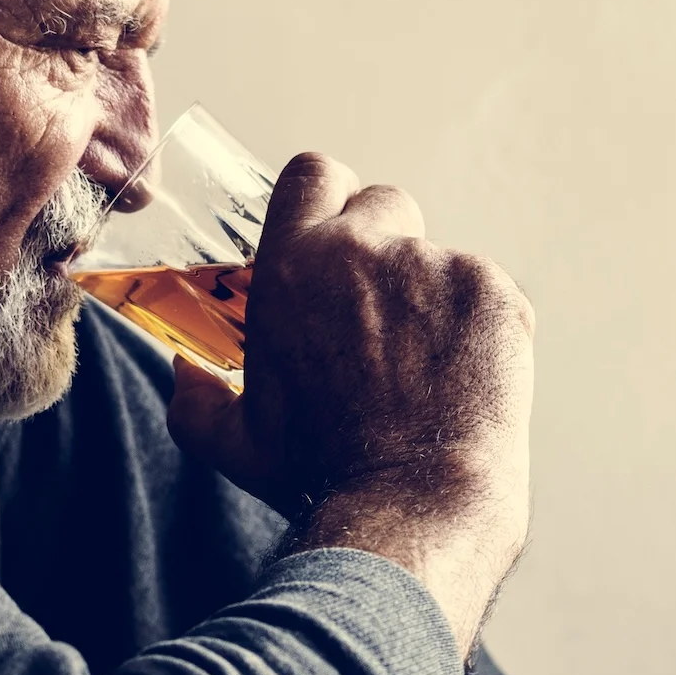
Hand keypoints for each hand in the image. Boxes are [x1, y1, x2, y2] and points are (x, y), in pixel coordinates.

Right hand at [167, 152, 534, 657]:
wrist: (412, 501)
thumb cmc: (319, 473)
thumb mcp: (236, 442)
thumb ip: (196, 402)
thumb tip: (182, 374)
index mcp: (292, 265)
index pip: (312, 174)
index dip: (326, 197)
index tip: (334, 231)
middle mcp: (362, 248)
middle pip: (382, 202)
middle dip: (382, 243)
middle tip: (381, 309)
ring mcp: (435, 264)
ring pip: (436, 257)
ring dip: (429, 294)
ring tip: (423, 367)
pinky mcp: (493, 291)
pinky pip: (484, 291)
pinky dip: (476, 325)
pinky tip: (460, 379)